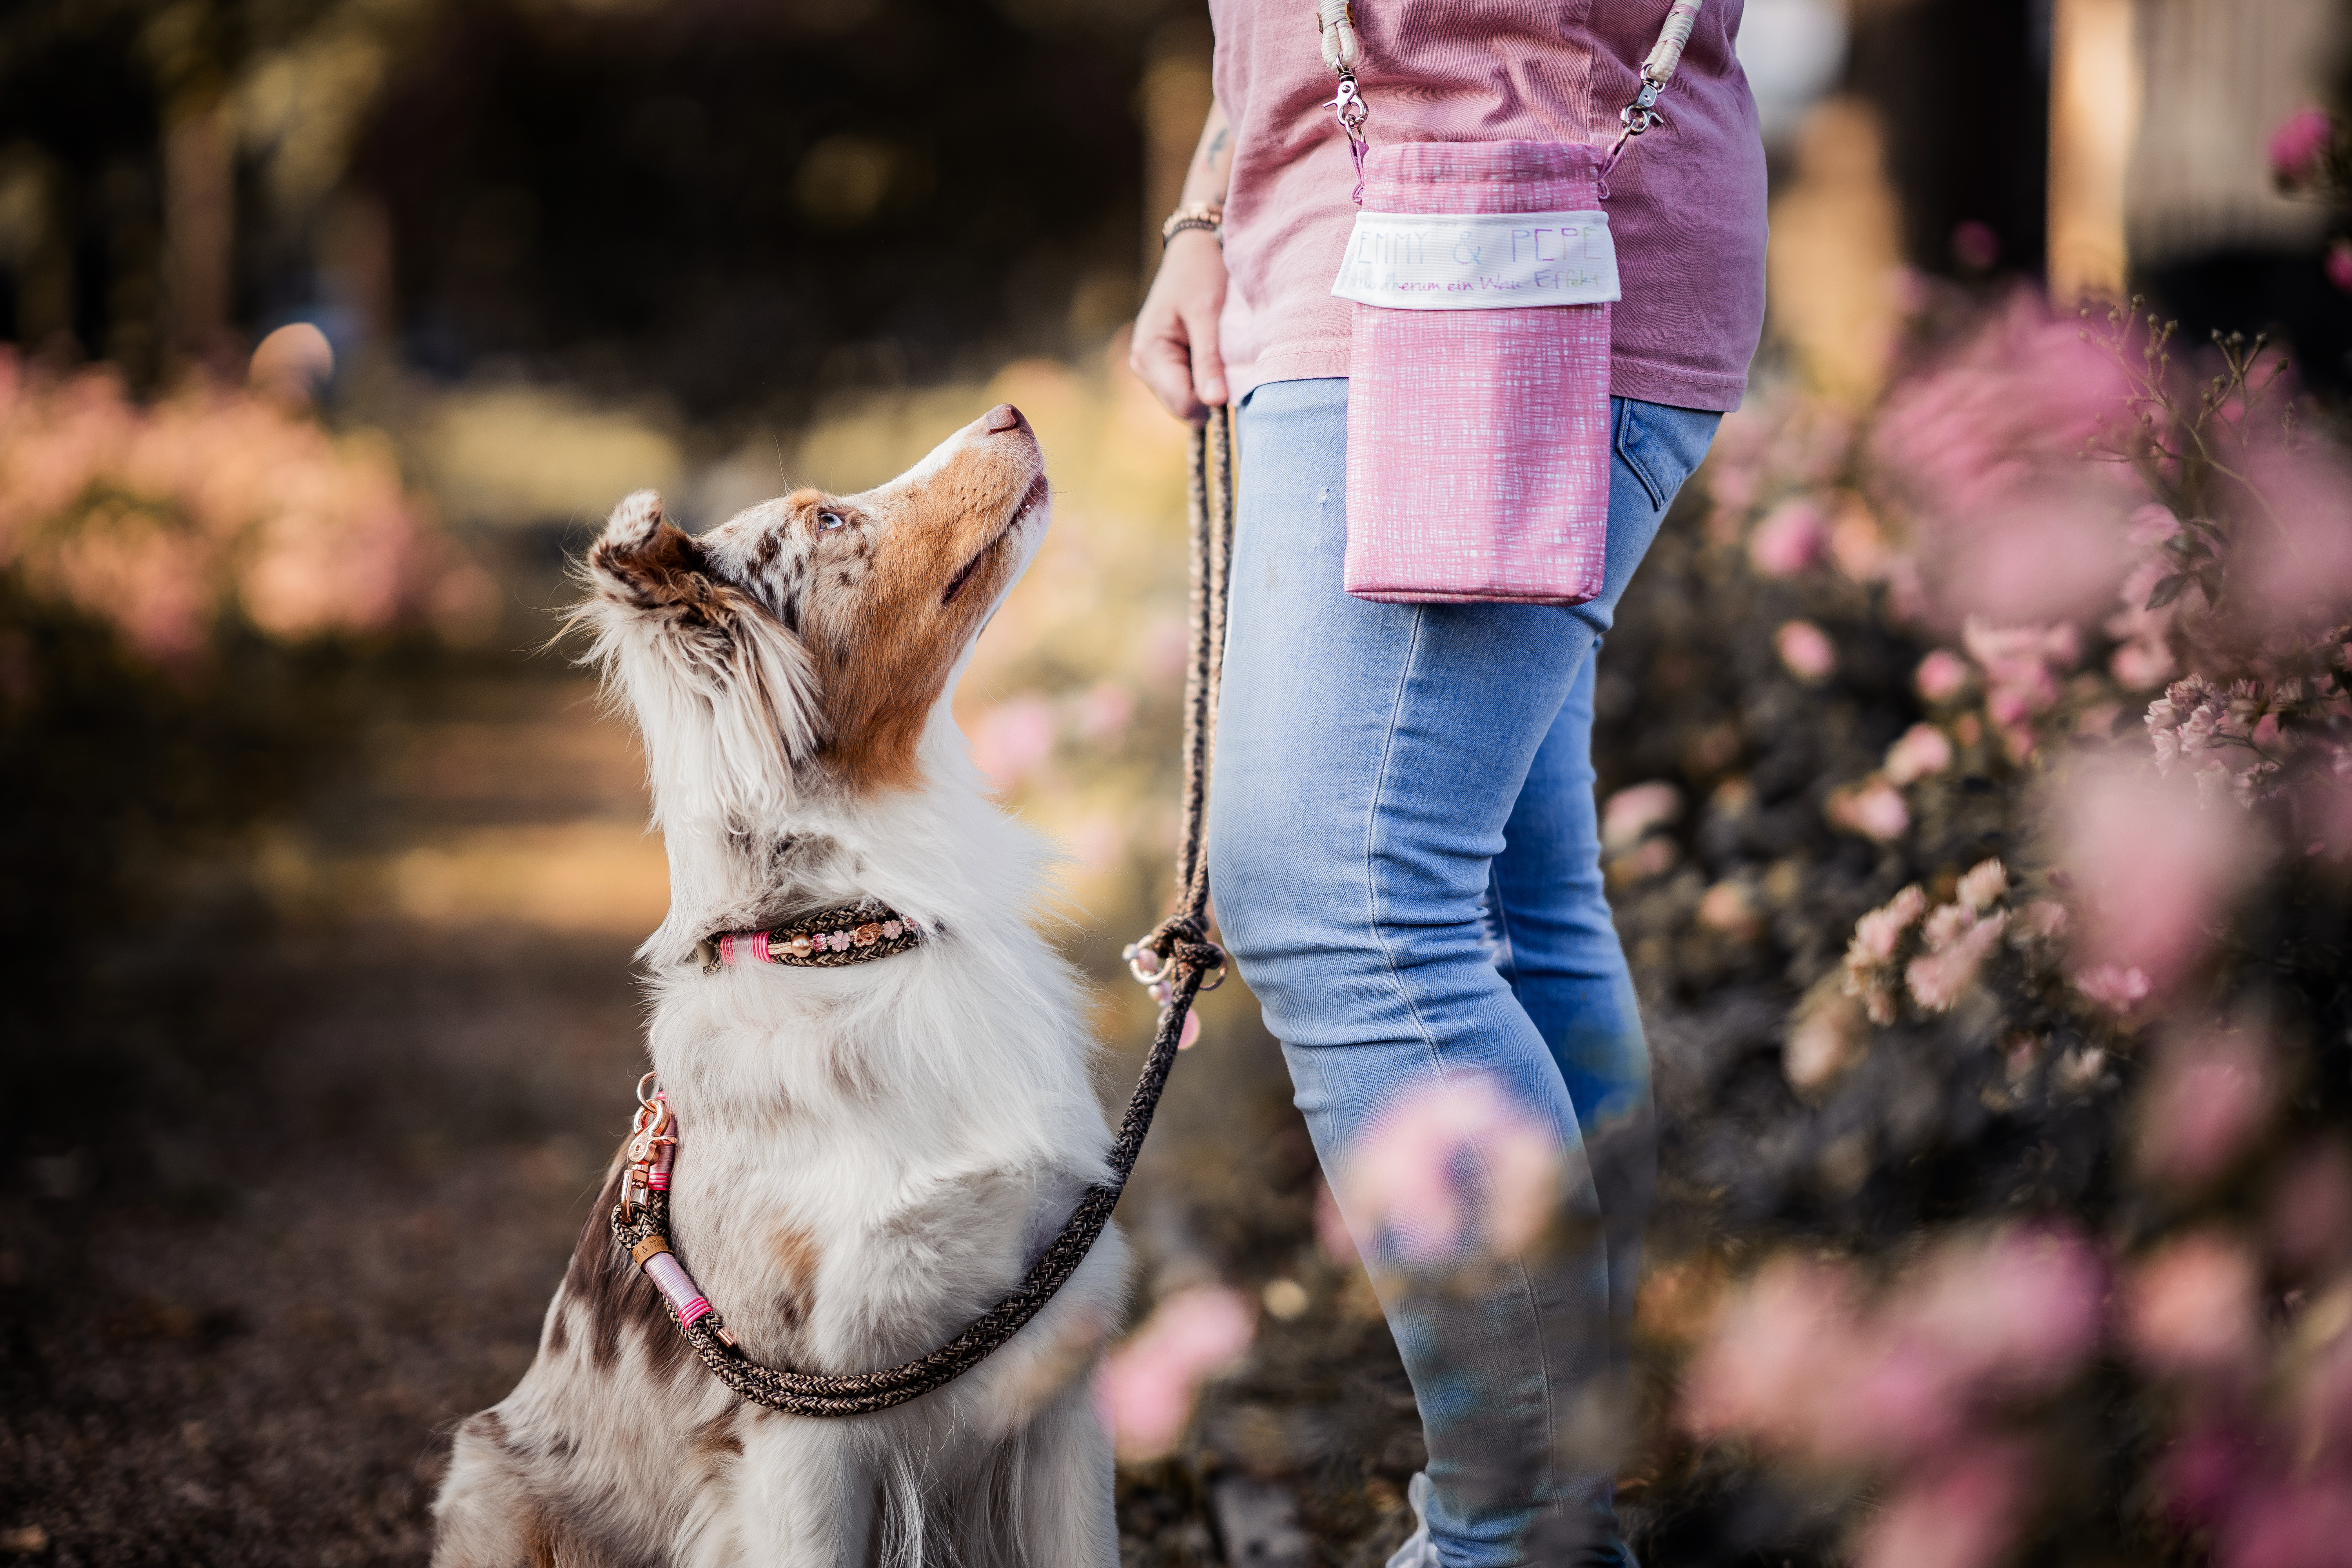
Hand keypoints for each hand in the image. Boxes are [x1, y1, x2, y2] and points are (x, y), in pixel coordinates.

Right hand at [1130, 229, 1228, 425]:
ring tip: (1219, 347)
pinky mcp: (1165, 362)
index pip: (1183, 403)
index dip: (1212, 400)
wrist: (1196, 246)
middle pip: (1184, 406)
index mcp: (1148, 353)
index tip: (1235, 376)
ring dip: (1210, 381)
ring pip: (1188, 399)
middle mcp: (1143, 364)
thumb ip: (1209, 360)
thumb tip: (1214, 403)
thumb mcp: (1208, 315)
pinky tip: (1213, 350)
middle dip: (1210, 390)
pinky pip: (1190, 385)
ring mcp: (1152, 365)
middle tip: (1227, 356)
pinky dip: (1207, 375)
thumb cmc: (1201, 272)